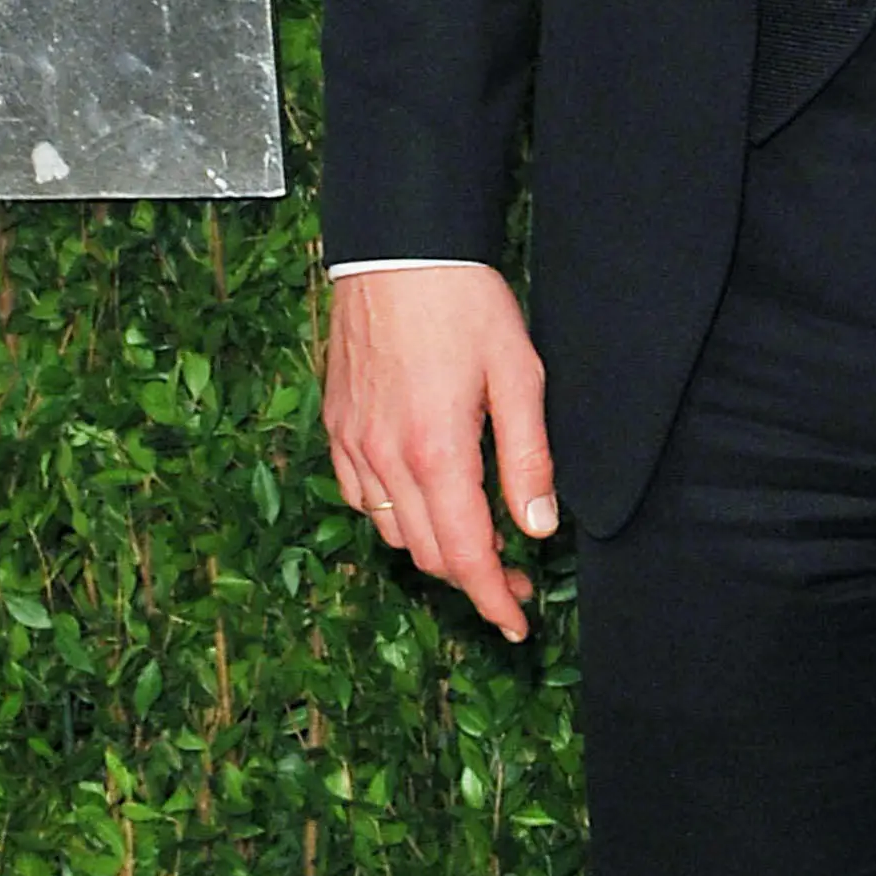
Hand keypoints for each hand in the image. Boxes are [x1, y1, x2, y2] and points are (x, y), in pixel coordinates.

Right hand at [322, 265, 555, 642]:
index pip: (467, 554)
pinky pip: (362, 498)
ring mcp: (354, 444)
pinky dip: (395, 516)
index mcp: (437, 451)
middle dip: (473, 578)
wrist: (396, 250)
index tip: (517, 625)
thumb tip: (538, 527)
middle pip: (429, 554)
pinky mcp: (337, 427)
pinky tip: (425, 499)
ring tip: (478, 536)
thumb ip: (529, 457)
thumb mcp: (519, 375)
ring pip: (393, 532)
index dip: (493, 600)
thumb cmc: (464, 305)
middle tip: (516, 577)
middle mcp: (386, 458)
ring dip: (435, 548)